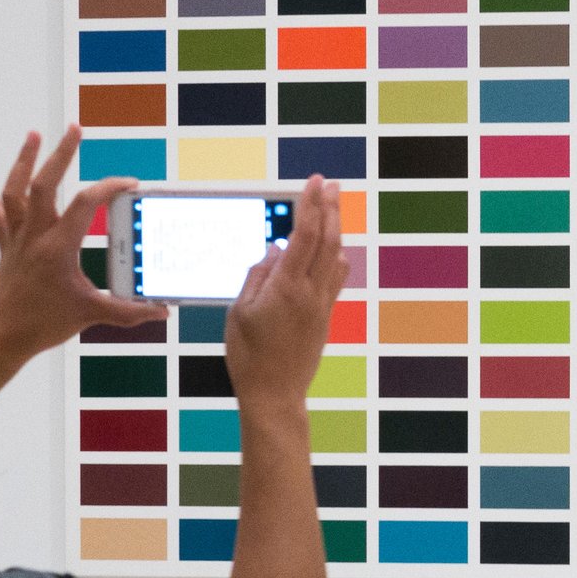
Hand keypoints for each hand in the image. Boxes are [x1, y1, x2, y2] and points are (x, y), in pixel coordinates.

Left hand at [0, 126, 166, 387]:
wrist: (5, 338)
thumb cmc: (45, 325)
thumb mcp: (93, 315)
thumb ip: (130, 311)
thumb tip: (162, 312)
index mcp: (58, 248)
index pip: (86, 205)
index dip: (109, 189)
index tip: (130, 184)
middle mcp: (35, 236)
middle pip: (44, 185)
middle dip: (61, 154)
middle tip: (75, 129)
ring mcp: (17, 238)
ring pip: (15, 190)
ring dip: (24, 160)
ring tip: (34, 135)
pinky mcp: (5, 244)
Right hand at [224, 177, 346, 410]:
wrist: (275, 394)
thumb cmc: (249, 356)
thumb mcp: (240, 312)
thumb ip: (257, 276)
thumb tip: (275, 251)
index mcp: (287, 287)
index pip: (305, 234)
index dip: (311, 204)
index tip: (315, 182)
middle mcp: (310, 292)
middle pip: (327, 240)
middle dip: (331, 208)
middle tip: (332, 184)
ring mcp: (321, 305)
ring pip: (335, 257)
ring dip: (336, 229)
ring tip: (334, 207)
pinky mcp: (325, 317)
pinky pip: (336, 279)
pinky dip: (336, 257)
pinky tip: (334, 249)